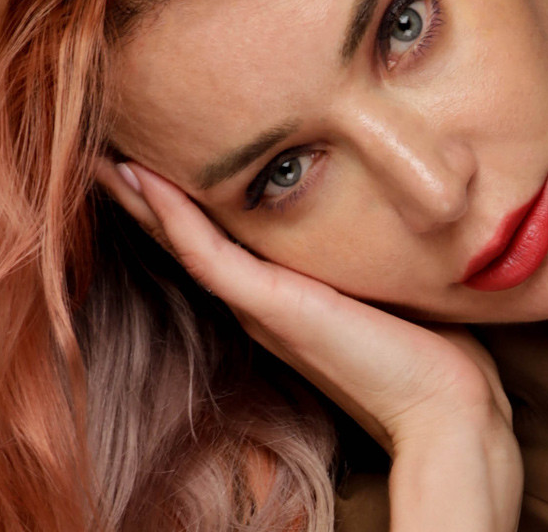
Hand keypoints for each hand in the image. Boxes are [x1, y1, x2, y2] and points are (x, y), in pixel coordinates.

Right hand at [98, 158, 512, 455]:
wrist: (446, 402)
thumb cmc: (430, 343)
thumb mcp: (387, 277)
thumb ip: (368, 248)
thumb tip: (387, 201)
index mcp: (281, 293)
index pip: (216, 236)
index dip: (179, 195)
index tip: (153, 147)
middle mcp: (259, 300)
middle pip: (185, 237)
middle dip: (144, 193)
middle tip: (102, 146)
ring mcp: (260, 305)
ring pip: (183, 243)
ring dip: (141, 199)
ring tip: (103, 157)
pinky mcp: (273, 307)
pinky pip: (207, 254)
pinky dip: (172, 215)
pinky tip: (145, 180)